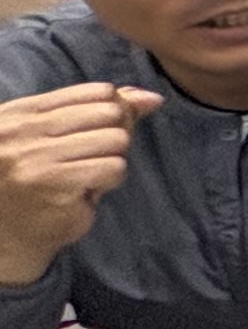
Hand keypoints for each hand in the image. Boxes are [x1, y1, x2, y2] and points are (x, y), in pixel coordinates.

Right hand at [0, 83, 158, 285]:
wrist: (5, 236)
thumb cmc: (32, 181)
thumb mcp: (51, 137)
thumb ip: (96, 111)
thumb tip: (151, 98)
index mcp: (21, 113)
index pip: (95, 92)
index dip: (115, 109)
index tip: (102, 130)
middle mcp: (24, 132)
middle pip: (111, 113)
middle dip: (115, 134)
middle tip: (92, 157)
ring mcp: (37, 158)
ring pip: (116, 140)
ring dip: (110, 160)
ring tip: (84, 175)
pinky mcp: (56, 185)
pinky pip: (113, 168)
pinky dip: (108, 181)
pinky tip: (84, 191)